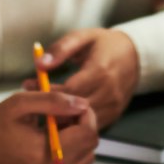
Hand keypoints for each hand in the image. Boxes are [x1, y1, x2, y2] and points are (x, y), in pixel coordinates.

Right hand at [0, 92, 98, 163]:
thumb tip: (82, 104)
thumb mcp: (20, 104)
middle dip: (82, 128)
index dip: (86, 116)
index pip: (86, 135)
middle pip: (90, 149)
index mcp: (43, 156)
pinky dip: (71, 157)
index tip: (72, 105)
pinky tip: (53, 146)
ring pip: (86, 161)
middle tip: (61, 117)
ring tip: (56, 131)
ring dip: (78, 143)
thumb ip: (54, 100)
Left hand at [26, 29, 141, 126]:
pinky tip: (58, 115)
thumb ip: (60, 49)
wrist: (135, 56)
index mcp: (100, 71)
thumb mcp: (82, 37)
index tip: (29, 85)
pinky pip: (89, 126)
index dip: (47, 91)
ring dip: (59, 118)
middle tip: (30, 101)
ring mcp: (113, 107)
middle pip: (74, 110)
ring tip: (41, 109)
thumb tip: (40, 63)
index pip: (69, 90)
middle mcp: (109, 93)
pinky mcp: (113, 116)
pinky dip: (72, 123)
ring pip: (80, 122)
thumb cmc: (104, 44)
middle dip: (49, 107)